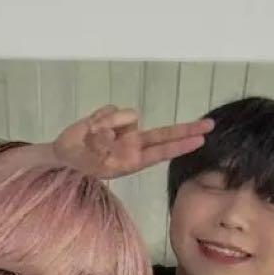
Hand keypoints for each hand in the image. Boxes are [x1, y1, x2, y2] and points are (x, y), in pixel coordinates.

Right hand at [52, 105, 213, 178]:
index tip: (199, 141)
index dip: (180, 144)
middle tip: (209, 125)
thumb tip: (108, 132)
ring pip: (129, 115)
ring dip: (108, 124)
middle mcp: (134, 143)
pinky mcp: (114, 117)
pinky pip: (112, 110)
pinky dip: (99, 118)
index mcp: (134, 159)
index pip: (162, 150)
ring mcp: (125, 130)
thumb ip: (104, 146)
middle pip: (165, 133)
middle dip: (186, 129)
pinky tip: (90, 128)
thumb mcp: (94, 163)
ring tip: (91, 138)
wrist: (64, 155)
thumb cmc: (82, 164)